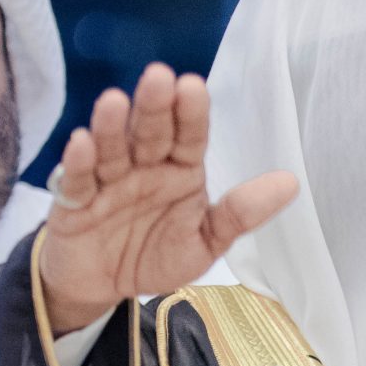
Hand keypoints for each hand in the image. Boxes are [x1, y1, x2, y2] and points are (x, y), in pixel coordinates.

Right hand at [37, 63, 297, 334]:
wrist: (104, 286)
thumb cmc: (154, 254)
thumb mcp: (204, 241)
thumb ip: (240, 213)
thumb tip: (290, 183)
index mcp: (179, 169)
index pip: (188, 136)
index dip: (189, 113)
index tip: (193, 88)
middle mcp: (144, 166)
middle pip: (149, 132)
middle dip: (153, 107)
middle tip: (159, 78)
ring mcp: (108, 180)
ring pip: (111, 148)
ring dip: (111, 126)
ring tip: (113, 102)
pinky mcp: (74, 201)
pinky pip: (77, 180)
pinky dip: (79, 163)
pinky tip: (82, 144)